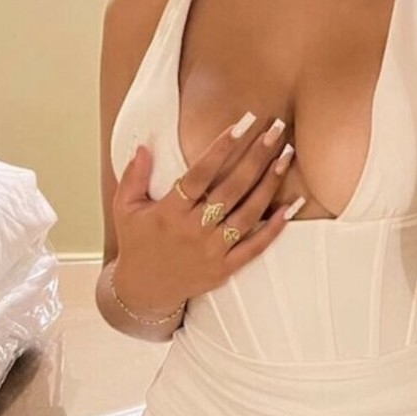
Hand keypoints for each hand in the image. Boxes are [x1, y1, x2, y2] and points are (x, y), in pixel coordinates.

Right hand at [111, 116, 297, 315]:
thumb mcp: (125, 208)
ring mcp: (211, 251)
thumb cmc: (136, 242)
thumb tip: (144, 145)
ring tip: (286, 155)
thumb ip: (134, 176)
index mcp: (169, 212)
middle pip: (232, 188)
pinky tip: (291, 205)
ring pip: (248, 213)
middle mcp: (193, 230)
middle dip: (256, 156)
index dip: (221, 148)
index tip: (242, 124)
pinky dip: (275, 227)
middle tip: (276, 129)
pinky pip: (255, 247)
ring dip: (270, 183)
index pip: (200, 175)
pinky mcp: (225, 268)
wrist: (143, 291)